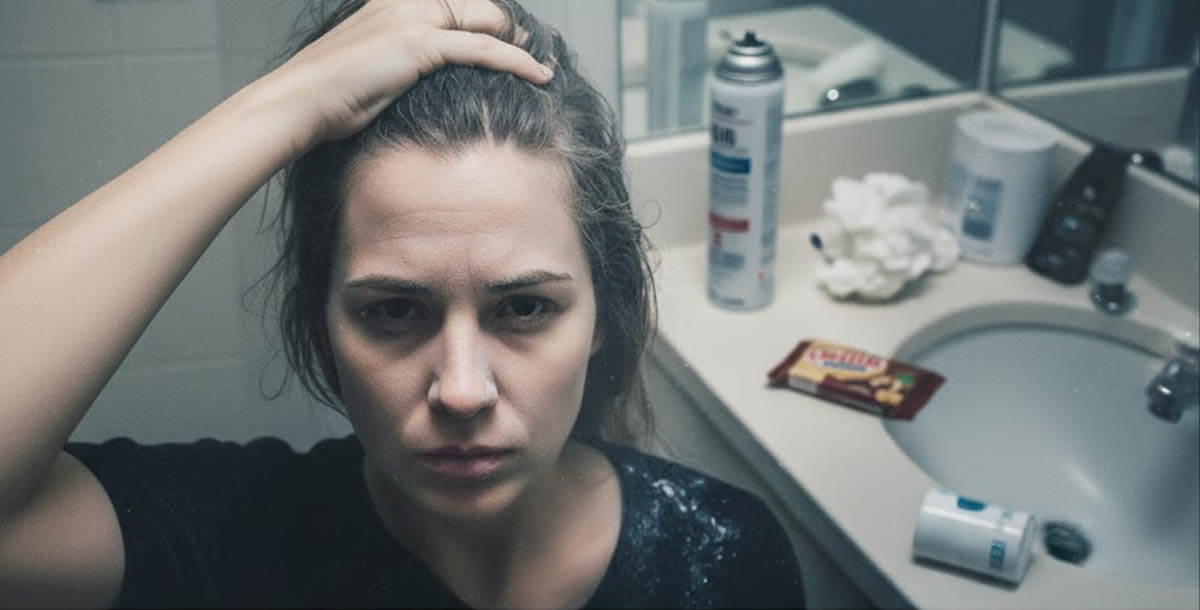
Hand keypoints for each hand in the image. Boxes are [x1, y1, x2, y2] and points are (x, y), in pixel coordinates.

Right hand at [261, 0, 551, 147]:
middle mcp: (405, 1)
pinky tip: (538, 76)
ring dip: (519, 42)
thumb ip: (397, 63)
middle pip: (475, 4)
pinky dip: (517, 62)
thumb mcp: (366, 69)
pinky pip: (484, 48)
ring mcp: (413, 18)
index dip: (483, 17)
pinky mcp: (421, 43)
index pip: (452, 1)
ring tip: (540, 65)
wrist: (300, 102)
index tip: (505, 36)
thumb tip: (416, 81)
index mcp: (391, 3)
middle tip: (530, 51)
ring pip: (485, 20)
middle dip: (507, 26)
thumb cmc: (327, 97)